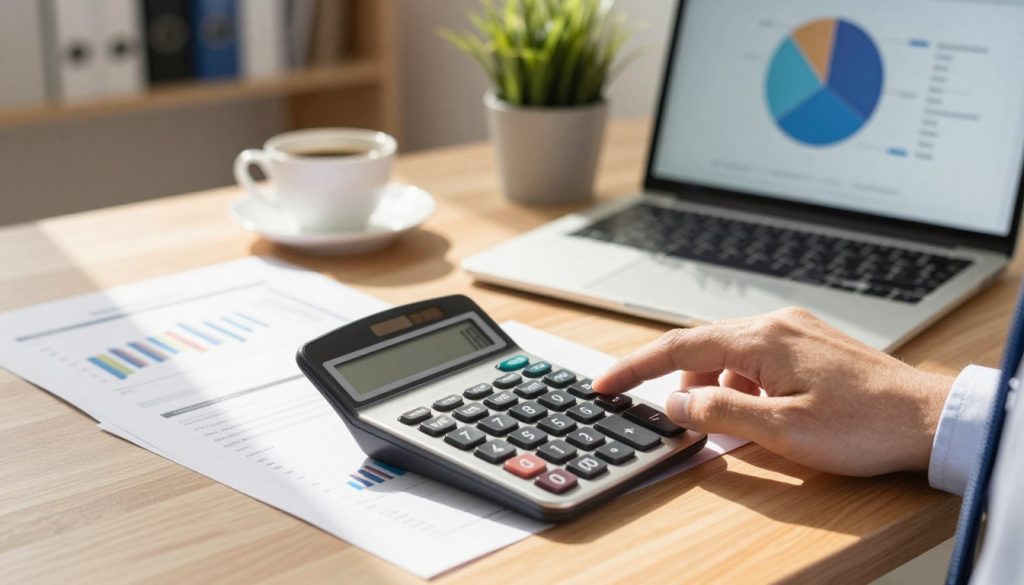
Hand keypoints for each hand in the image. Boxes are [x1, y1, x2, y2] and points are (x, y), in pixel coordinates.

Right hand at [593, 308, 953, 475]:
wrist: (928, 418)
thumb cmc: (863, 425)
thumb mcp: (782, 430)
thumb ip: (720, 412)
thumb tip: (676, 401)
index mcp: (763, 339)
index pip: (679, 345)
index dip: (635, 367)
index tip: (605, 385)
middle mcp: (776, 323)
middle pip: (702, 345)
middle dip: (675, 378)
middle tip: (660, 411)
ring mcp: (796, 331)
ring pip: (730, 352)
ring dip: (712, 385)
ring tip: (721, 422)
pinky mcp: (810, 344)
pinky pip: (756, 358)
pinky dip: (739, 382)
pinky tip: (755, 411)